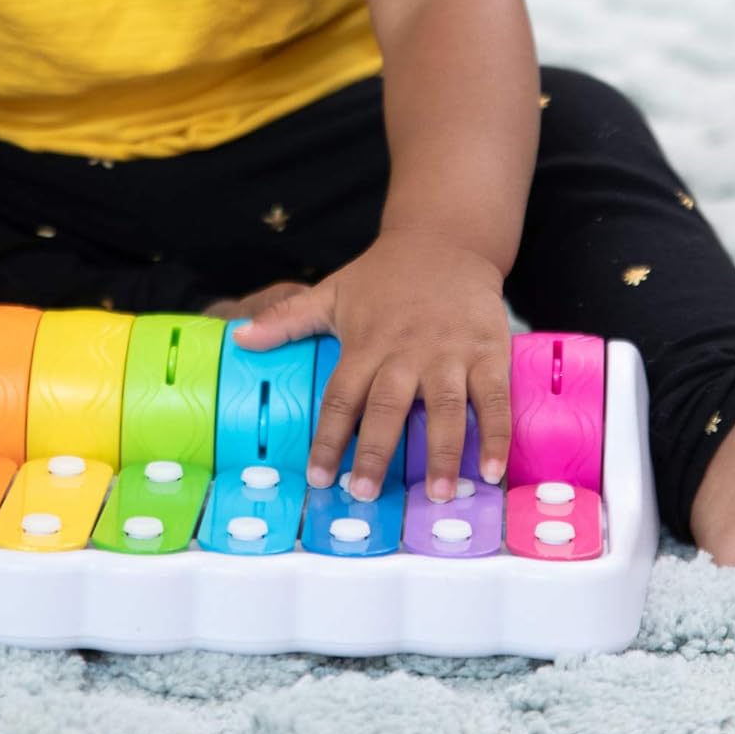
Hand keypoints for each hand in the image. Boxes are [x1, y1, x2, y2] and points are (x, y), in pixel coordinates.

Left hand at [221, 229, 511, 501]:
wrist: (445, 240)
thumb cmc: (384, 276)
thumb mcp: (332, 292)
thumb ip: (287, 319)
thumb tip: (239, 338)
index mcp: (366, 344)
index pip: (340, 396)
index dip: (328, 438)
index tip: (319, 477)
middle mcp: (406, 353)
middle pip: (388, 407)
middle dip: (376, 453)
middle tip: (366, 494)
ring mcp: (449, 354)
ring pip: (445, 408)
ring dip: (442, 452)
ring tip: (437, 494)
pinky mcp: (488, 352)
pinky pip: (493, 398)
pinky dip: (495, 434)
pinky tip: (492, 469)